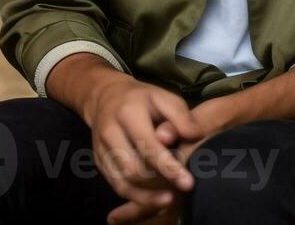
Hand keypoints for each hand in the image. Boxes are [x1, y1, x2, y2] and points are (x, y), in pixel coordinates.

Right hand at [106, 96, 238, 223]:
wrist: (106, 96)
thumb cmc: (142, 98)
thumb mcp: (164, 96)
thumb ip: (180, 116)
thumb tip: (195, 137)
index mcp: (128, 113)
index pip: (149, 147)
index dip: (169, 168)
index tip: (189, 184)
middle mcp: (110, 132)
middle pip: (134, 170)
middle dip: (159, 184)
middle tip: (181, 190)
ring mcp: (101, 149)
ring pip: (123, 183)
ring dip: (147, 196)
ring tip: (169, 198)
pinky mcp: (99, 162)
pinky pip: (116, 186)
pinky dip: (136, 196)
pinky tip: (154, 198)